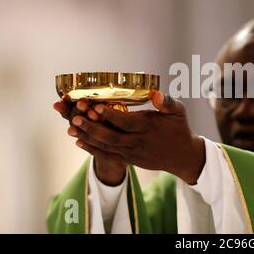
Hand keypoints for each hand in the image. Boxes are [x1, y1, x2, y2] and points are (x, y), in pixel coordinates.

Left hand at [67, 92, 205, 184]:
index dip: (109, 114)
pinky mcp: (129, 159)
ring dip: (87, 137)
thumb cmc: (179, 129)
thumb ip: (167, 102)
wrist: (182, 156)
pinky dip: (92, 149)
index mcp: (147, 127)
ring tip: (70, 127)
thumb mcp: (178, 111)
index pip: (124, 121)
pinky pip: (107, 155)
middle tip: (76, 117)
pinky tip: (79, 141)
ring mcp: (131, 152)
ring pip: (105, 146)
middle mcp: (137, 141)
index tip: (95, 106)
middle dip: (91, 126)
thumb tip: (157, 94)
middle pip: (110, 136)